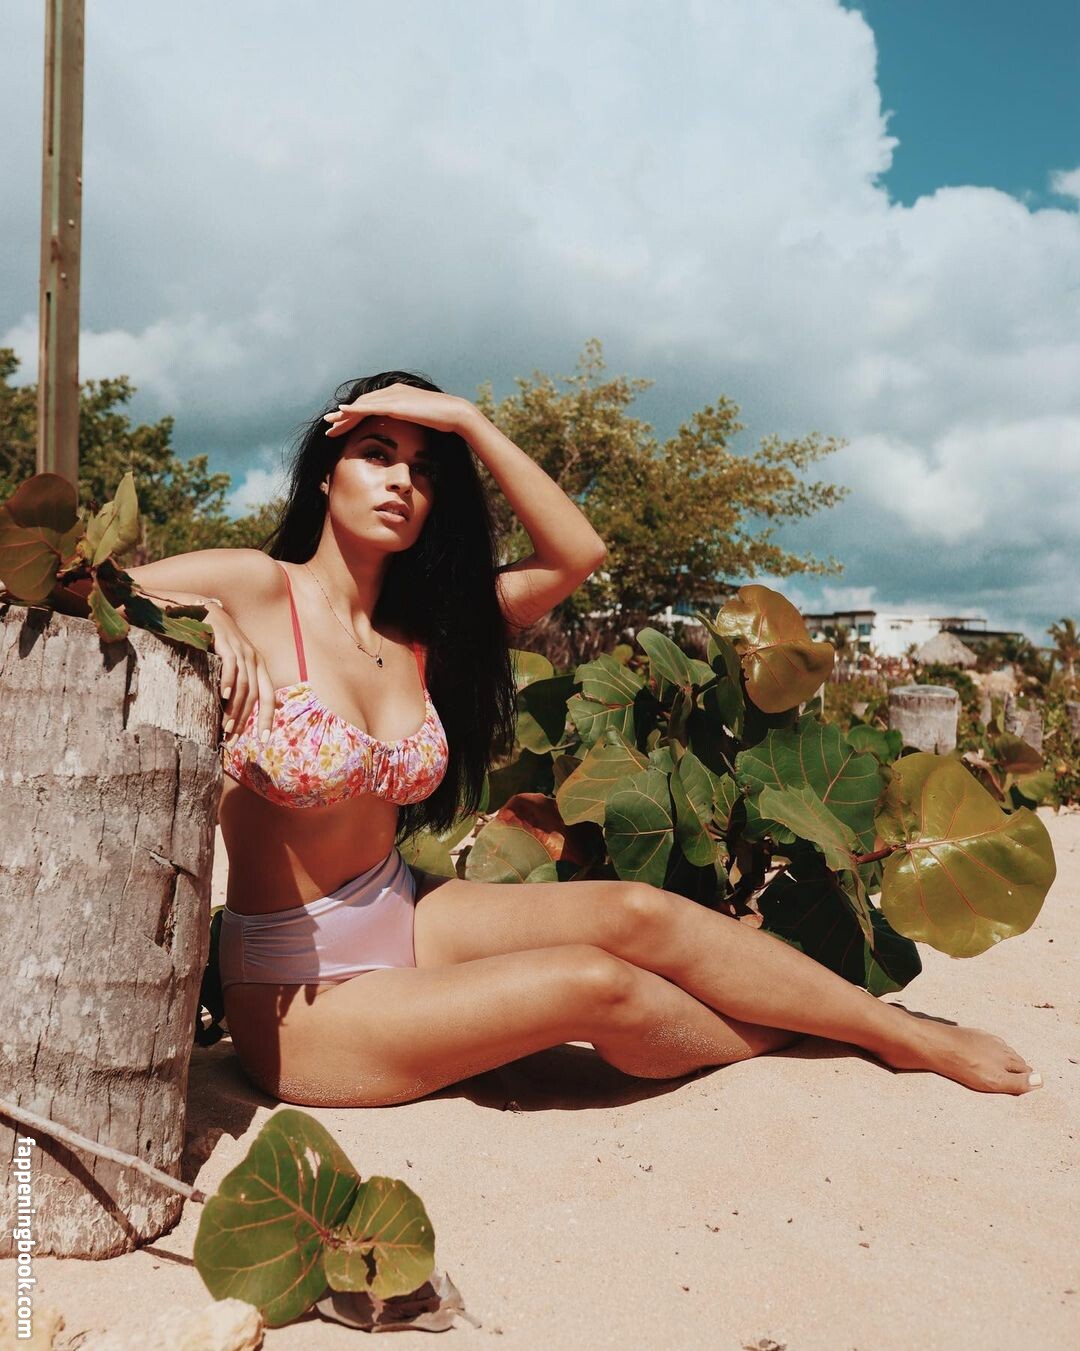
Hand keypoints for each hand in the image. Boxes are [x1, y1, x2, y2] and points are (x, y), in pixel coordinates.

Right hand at [203, 603, 276, 749]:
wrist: (208, 614)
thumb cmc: (225, 643)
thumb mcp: (244, 664)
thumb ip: (258, 685)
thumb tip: (279, 706)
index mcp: (261, 667)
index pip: (268, 697)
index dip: (267, 719)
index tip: (263, 740)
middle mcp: (255, 660)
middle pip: (255, 695)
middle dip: (245, 720)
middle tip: (232, 740)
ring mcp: (242, 651)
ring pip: (243, 685)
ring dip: (234, 708)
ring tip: (225, 728)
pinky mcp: (227, 644)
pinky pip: (231, 666)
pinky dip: (228, 682)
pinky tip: (224, 696)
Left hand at [322, 383, 473, 439]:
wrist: (454, 413)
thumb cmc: (443, 420)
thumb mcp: (422, 420)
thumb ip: (410, 422)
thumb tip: (405, 435)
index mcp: (398, 394)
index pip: (370, 404)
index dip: (355, 415)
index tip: (343, 425)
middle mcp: (392, 391)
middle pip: (361, 403)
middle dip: (344, 416)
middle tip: (329, 426)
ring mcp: (393, 396)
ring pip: (361, 405)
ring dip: (343, 416)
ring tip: (330, 425)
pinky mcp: (394, 404)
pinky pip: (368, 407)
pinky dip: (353, 411)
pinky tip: (340, 415)